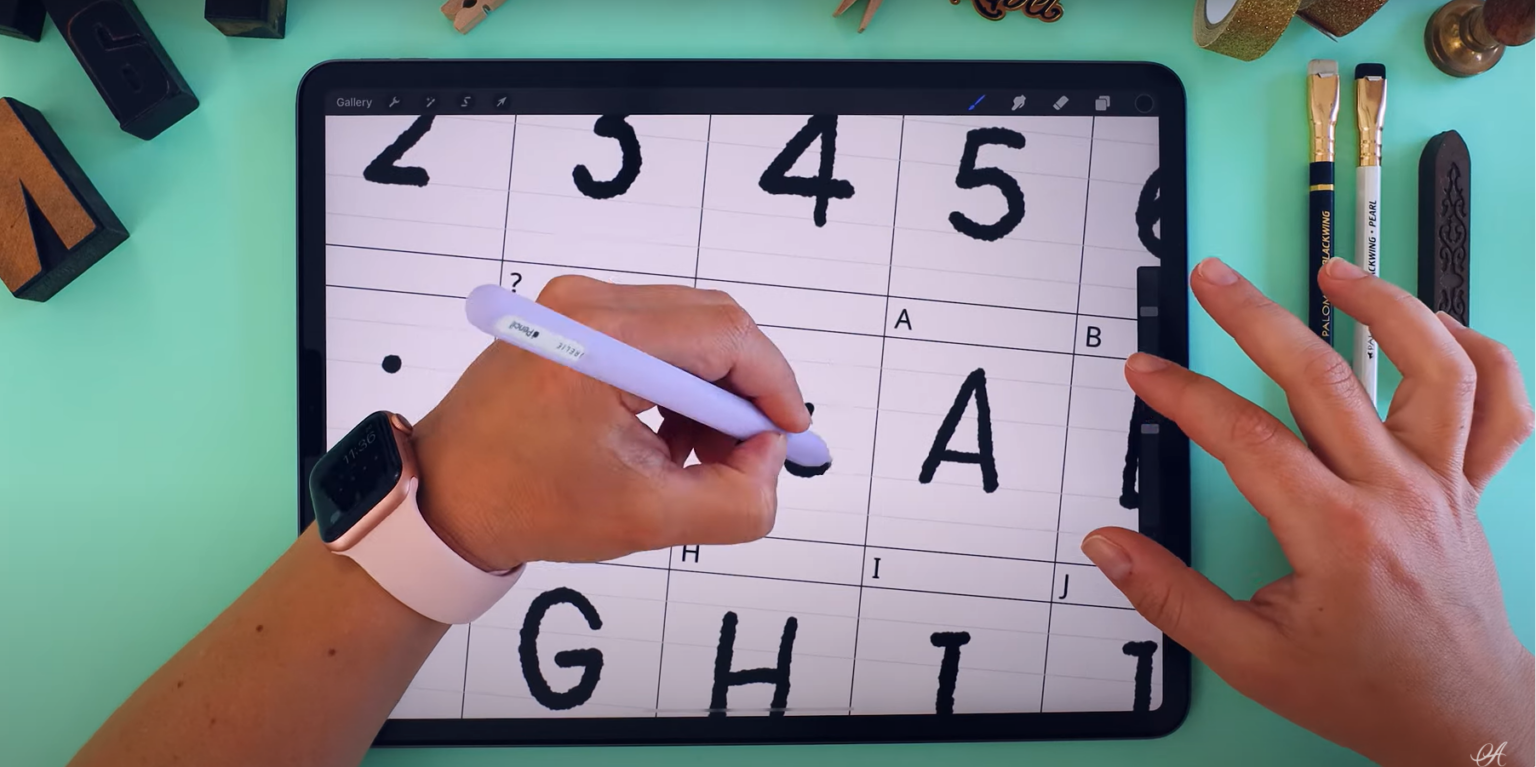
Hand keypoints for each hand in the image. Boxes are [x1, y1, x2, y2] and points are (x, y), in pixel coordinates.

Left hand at [408, 276, 809, 571]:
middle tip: (747, 455)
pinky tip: (665, 439)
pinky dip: (679, 386)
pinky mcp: (572, 320)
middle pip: (713, 324)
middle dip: (744, 392)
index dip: (774, 386)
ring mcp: (577, 305)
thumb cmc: (526, 503)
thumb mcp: (647, 519)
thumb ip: (736, 497)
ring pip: (690, 331)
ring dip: (711, 393)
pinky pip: (657, 337)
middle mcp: (589, 303)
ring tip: (694, 458)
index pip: (727, 336)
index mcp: (605, 340)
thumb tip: (769, 457)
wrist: (444, 496)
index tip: (791, 435)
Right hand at [1081, 257, 1534, 766]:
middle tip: (1213, 279)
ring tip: (1333, 272)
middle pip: (1325, 377)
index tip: (1146, 370)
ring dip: (1387, 307)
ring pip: (1435, 368)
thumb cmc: (1365, 689)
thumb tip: (1107, 546)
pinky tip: (1435, 324)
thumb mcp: (1249, 658)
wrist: (1463, 719)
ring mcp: (1443, 483)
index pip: (1246, 438)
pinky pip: (1501, 405)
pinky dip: (1478, 352)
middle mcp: (1396, 494)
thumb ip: (1170, 597)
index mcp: (1336, 534)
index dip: (1185, 395)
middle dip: (1257, 316)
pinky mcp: (1471, 487)